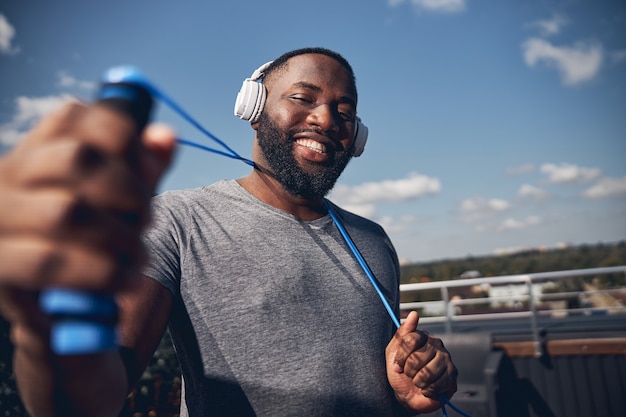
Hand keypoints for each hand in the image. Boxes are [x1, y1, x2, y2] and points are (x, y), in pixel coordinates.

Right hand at [0, 100, 175, 339]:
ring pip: (67, 212)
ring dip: (122, 237)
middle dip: (129, 190)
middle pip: (76, 160)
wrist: (52, 307)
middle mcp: (7, 176)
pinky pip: (51, 261)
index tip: (150, 170)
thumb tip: (167, 136)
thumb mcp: (119, 199)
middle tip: (148, 220)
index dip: (121, 135)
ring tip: (141, 257)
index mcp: (36, 151)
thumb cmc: (91, 240)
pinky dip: (102, 272)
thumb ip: (143, 167)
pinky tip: (125, 281)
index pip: (73, 116)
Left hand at [385, 311, 457, 412]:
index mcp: (422, 336)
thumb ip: (401, 334)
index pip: (411, 340)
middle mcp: (437, 345)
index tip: (397, 365)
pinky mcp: (452, 376)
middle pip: (417, 358)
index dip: (401, 356)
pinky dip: (427, 390)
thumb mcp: (393, 352)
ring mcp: (446, 360)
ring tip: (418, 381)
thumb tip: (414, 314)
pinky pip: (436, 384)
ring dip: (418, 381)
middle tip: (409, 374)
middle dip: (408, 371)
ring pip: (427, 372)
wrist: (406, 395)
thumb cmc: (399, 372)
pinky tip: (427, 388)